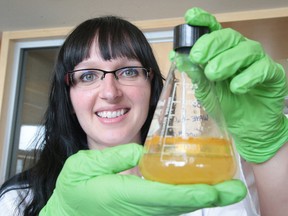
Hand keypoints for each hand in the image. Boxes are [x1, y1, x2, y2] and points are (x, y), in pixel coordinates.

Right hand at [40, 144, 245, 215]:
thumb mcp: (84, 166)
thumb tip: (142, 153)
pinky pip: (170, 206)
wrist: (69, 212)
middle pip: (179, 204)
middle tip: (235, 188)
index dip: (192, 193)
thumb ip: (114, 158)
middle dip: (209, 197)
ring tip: (226, 187)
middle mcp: (139, 208)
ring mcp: (143, 212)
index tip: (215, 190)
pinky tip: (202, 189)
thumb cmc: (75, 189)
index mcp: (124, 195)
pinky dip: (189, 198)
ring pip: (178, 208)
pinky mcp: (143, 211)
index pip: (164, 196)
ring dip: (203, 197)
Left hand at [182, 7, 287, 162]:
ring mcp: (258, 62)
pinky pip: (263, 69)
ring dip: (226, 60)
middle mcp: (240, 52)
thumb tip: (177, 57)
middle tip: (198, 57)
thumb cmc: (225, 105)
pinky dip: (247, 77)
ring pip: (246, 50)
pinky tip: (236, 87)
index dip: (203, 20)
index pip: (214, 30)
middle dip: (211, 44)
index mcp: (222, 52)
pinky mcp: (273, 75)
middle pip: (229, 36)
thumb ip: (194, 73)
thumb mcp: (205, 90)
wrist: (245, 128)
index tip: (190, 18)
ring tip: (212, 74)